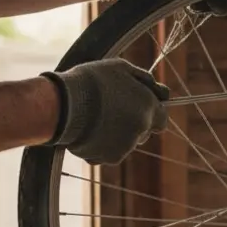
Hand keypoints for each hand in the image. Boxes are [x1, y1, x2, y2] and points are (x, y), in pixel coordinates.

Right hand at [41, 59, 169, 165]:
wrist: (64, 104)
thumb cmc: (91, 81)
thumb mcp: (121, 68)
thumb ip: (145, 80)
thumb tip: (161, 91)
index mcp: (148, 108)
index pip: (162, 120)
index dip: (151, 114)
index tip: (138, 109)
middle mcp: (141, 129)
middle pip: (144, 132)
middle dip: (133, 124)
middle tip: (111, 112)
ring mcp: (126, 146)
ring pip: (126, 143)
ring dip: (117, 135)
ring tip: (95, 120)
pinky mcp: (109, 158)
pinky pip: (109, 153)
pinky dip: (102, 146)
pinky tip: (88, 132)